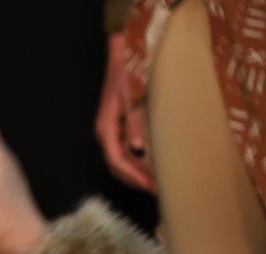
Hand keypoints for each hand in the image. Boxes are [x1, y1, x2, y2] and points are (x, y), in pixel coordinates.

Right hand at [96, 34, 155, 192]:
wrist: (119, 51)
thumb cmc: (126, 71)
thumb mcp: (132, 95)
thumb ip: (135, 121)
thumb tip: (138, 149)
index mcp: (106, 128)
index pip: (116, 161)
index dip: (133, 176)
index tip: (151, 186)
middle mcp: (106, 132)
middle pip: (117, 165)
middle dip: (136, 179)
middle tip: (158, 189)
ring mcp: (112, 129)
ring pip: (121, 159)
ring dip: (137, 171)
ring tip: (156, 180)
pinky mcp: (119, 125)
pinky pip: (126, 149)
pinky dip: (139, 160)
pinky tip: (153, 162)